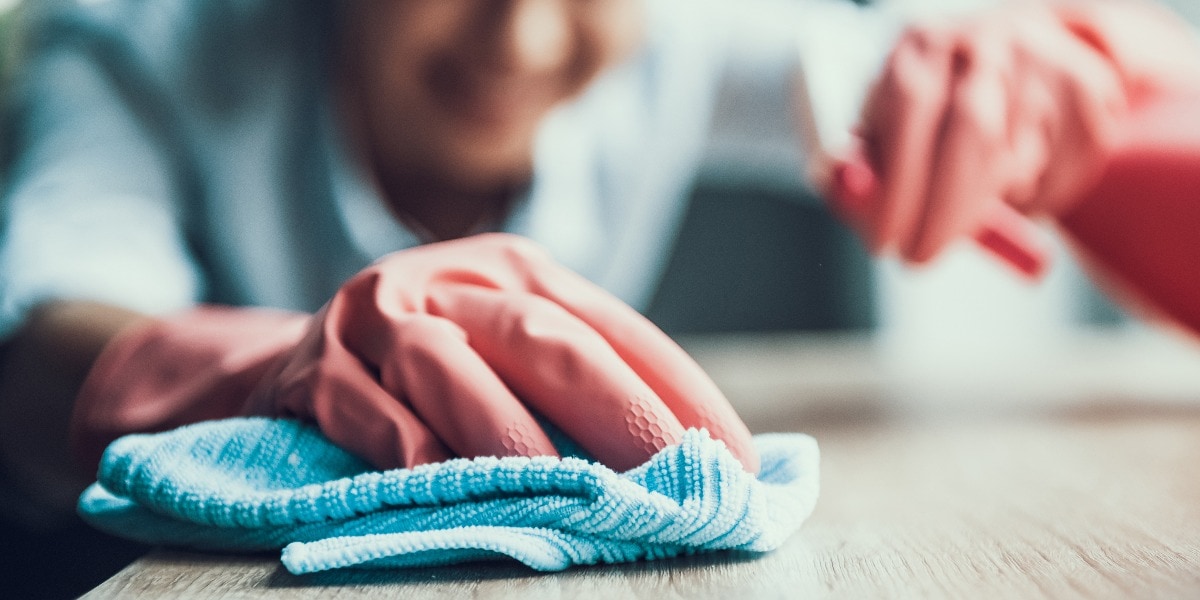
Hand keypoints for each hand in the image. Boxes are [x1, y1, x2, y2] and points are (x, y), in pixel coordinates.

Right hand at [72, 234, 757, 472]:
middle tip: (676, 478)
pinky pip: (360, 407)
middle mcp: (451, 278)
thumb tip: (690, 460)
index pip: (612, 327)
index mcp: (516, 271)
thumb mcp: (502, 351)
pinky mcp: (311, 368)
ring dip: (507, 431)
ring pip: (447, 364)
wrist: (286, 362)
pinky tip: (433, 480)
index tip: (737, 457)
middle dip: (618, 410)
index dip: (679, 389)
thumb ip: (575, 388)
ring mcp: (374, 316)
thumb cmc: (425, 371)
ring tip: (564, 491)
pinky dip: (399, 445)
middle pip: (542, 336)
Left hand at [830, 0, 1199, 263]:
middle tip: (920, 258)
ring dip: (987, 205)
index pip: (912, 107)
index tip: (885, 242)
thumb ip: (861, 166)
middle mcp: (985, 45)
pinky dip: (1033, 201)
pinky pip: (1061, 175)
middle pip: (974, 133)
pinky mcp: (1089, 93)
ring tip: (965, 202)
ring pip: (1019, 164)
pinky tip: (1014, 185)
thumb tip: (850, 195)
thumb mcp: (883, 127)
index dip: (899, 184)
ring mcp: (1043, 65)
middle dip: (945, 212)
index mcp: (923, 45)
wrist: (1014, 52)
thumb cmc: (928, 108)